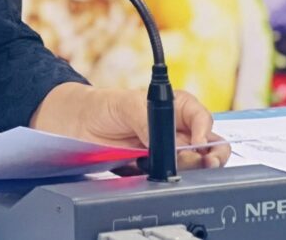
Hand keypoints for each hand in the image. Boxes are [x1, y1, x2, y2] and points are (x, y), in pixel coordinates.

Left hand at [31, 83, 230, 170]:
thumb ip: (148, 120)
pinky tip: (155, 175)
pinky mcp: (152, 171)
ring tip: (177, 168)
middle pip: (207, 146)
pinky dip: (166, 180)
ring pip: (192, 166)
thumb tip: (167, 141)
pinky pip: (168, 179)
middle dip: (211, 155)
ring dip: (191, 170)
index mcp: (173, 108)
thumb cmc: (101, 106)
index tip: (197, 143)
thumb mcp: (125, 104)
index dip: (204, 130)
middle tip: (204, 163)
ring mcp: (165, 153)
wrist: (74, 124)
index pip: (201, 118)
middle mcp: (174, 131)